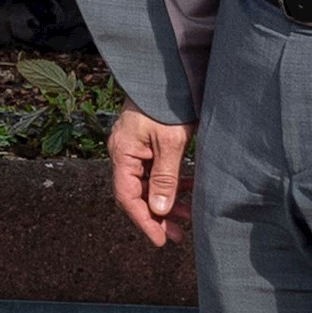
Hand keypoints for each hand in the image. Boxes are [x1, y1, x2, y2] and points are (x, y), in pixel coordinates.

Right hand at [111, 109, 192, 247]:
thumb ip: (165, 177)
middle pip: (136, 193)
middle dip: (157, 215)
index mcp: (122, 154)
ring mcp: (135, 148)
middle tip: (177, 235)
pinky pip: (156, 170)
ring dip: (166, 200)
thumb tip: (161, 211)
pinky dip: (171, 182)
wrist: (169, 72)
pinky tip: (188, 188)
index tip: (161, 240)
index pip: (128, 197)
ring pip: (148, 183)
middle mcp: (124, 153)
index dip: (144, 221)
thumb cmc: (168, 104)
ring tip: (188, 215)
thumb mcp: (171, 143)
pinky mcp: (147, 143)